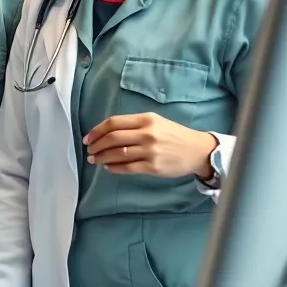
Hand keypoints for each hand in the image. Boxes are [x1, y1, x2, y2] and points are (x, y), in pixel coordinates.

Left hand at [84, 113, 216, 178]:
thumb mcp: (156, 122)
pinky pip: (127, 167)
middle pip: (112, 138)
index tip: (88, 138)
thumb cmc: (174, 135)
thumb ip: (133, 125)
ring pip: (118, 154)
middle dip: (96, 146)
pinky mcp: (153, 166)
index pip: (113, 123)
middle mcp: (147, 133)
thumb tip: (106, 134)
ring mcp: (150, 151)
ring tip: (95, 160)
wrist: (199, 151)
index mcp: (146, 119)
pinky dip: (114, 168)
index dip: (96, 131)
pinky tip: (109, 167)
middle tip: (90, 151)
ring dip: (102, 157)